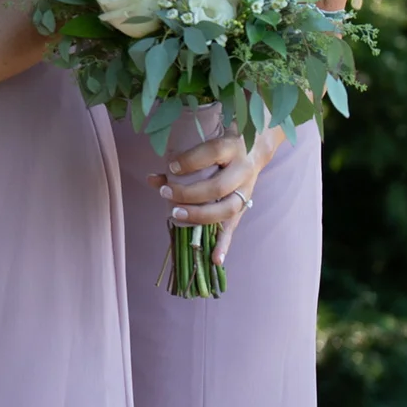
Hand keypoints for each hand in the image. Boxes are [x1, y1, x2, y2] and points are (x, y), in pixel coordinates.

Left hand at [150, 125, 280, 265]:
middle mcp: (242, 170)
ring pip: (228, 208)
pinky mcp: (244, 206)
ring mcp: (246, 190)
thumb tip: (152, 179)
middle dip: (190, 193)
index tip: (171, 166)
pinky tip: (215, 260)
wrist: (254, 148)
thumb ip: (179, 161)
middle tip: (166, 193)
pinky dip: (224, 245)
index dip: (190, 161)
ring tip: (177, 215)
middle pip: (219, 187)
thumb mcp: (203, 146)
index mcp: (231, 148)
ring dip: (201, 215)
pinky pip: (234, 227)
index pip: (212, 153)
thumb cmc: (219, 148)